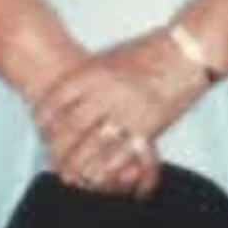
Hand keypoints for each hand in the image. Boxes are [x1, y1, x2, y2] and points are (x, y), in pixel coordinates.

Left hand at [32, 31, 206, 196]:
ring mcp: (128, 109)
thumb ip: (91, 73)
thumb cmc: (149, 51)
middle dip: (60, 147)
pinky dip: (111, 166)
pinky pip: (125, 152)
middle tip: (52, 160)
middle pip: (74, 126)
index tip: (40, 129)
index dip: (46, 116)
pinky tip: (101, 175)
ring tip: (73, 176)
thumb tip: (69, 89)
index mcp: (95, 71)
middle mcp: (107, 91)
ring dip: (82, 163)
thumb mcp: (112, 56)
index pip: (59, 98)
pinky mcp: (150, 125)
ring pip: (97, 143)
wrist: (188, 51)